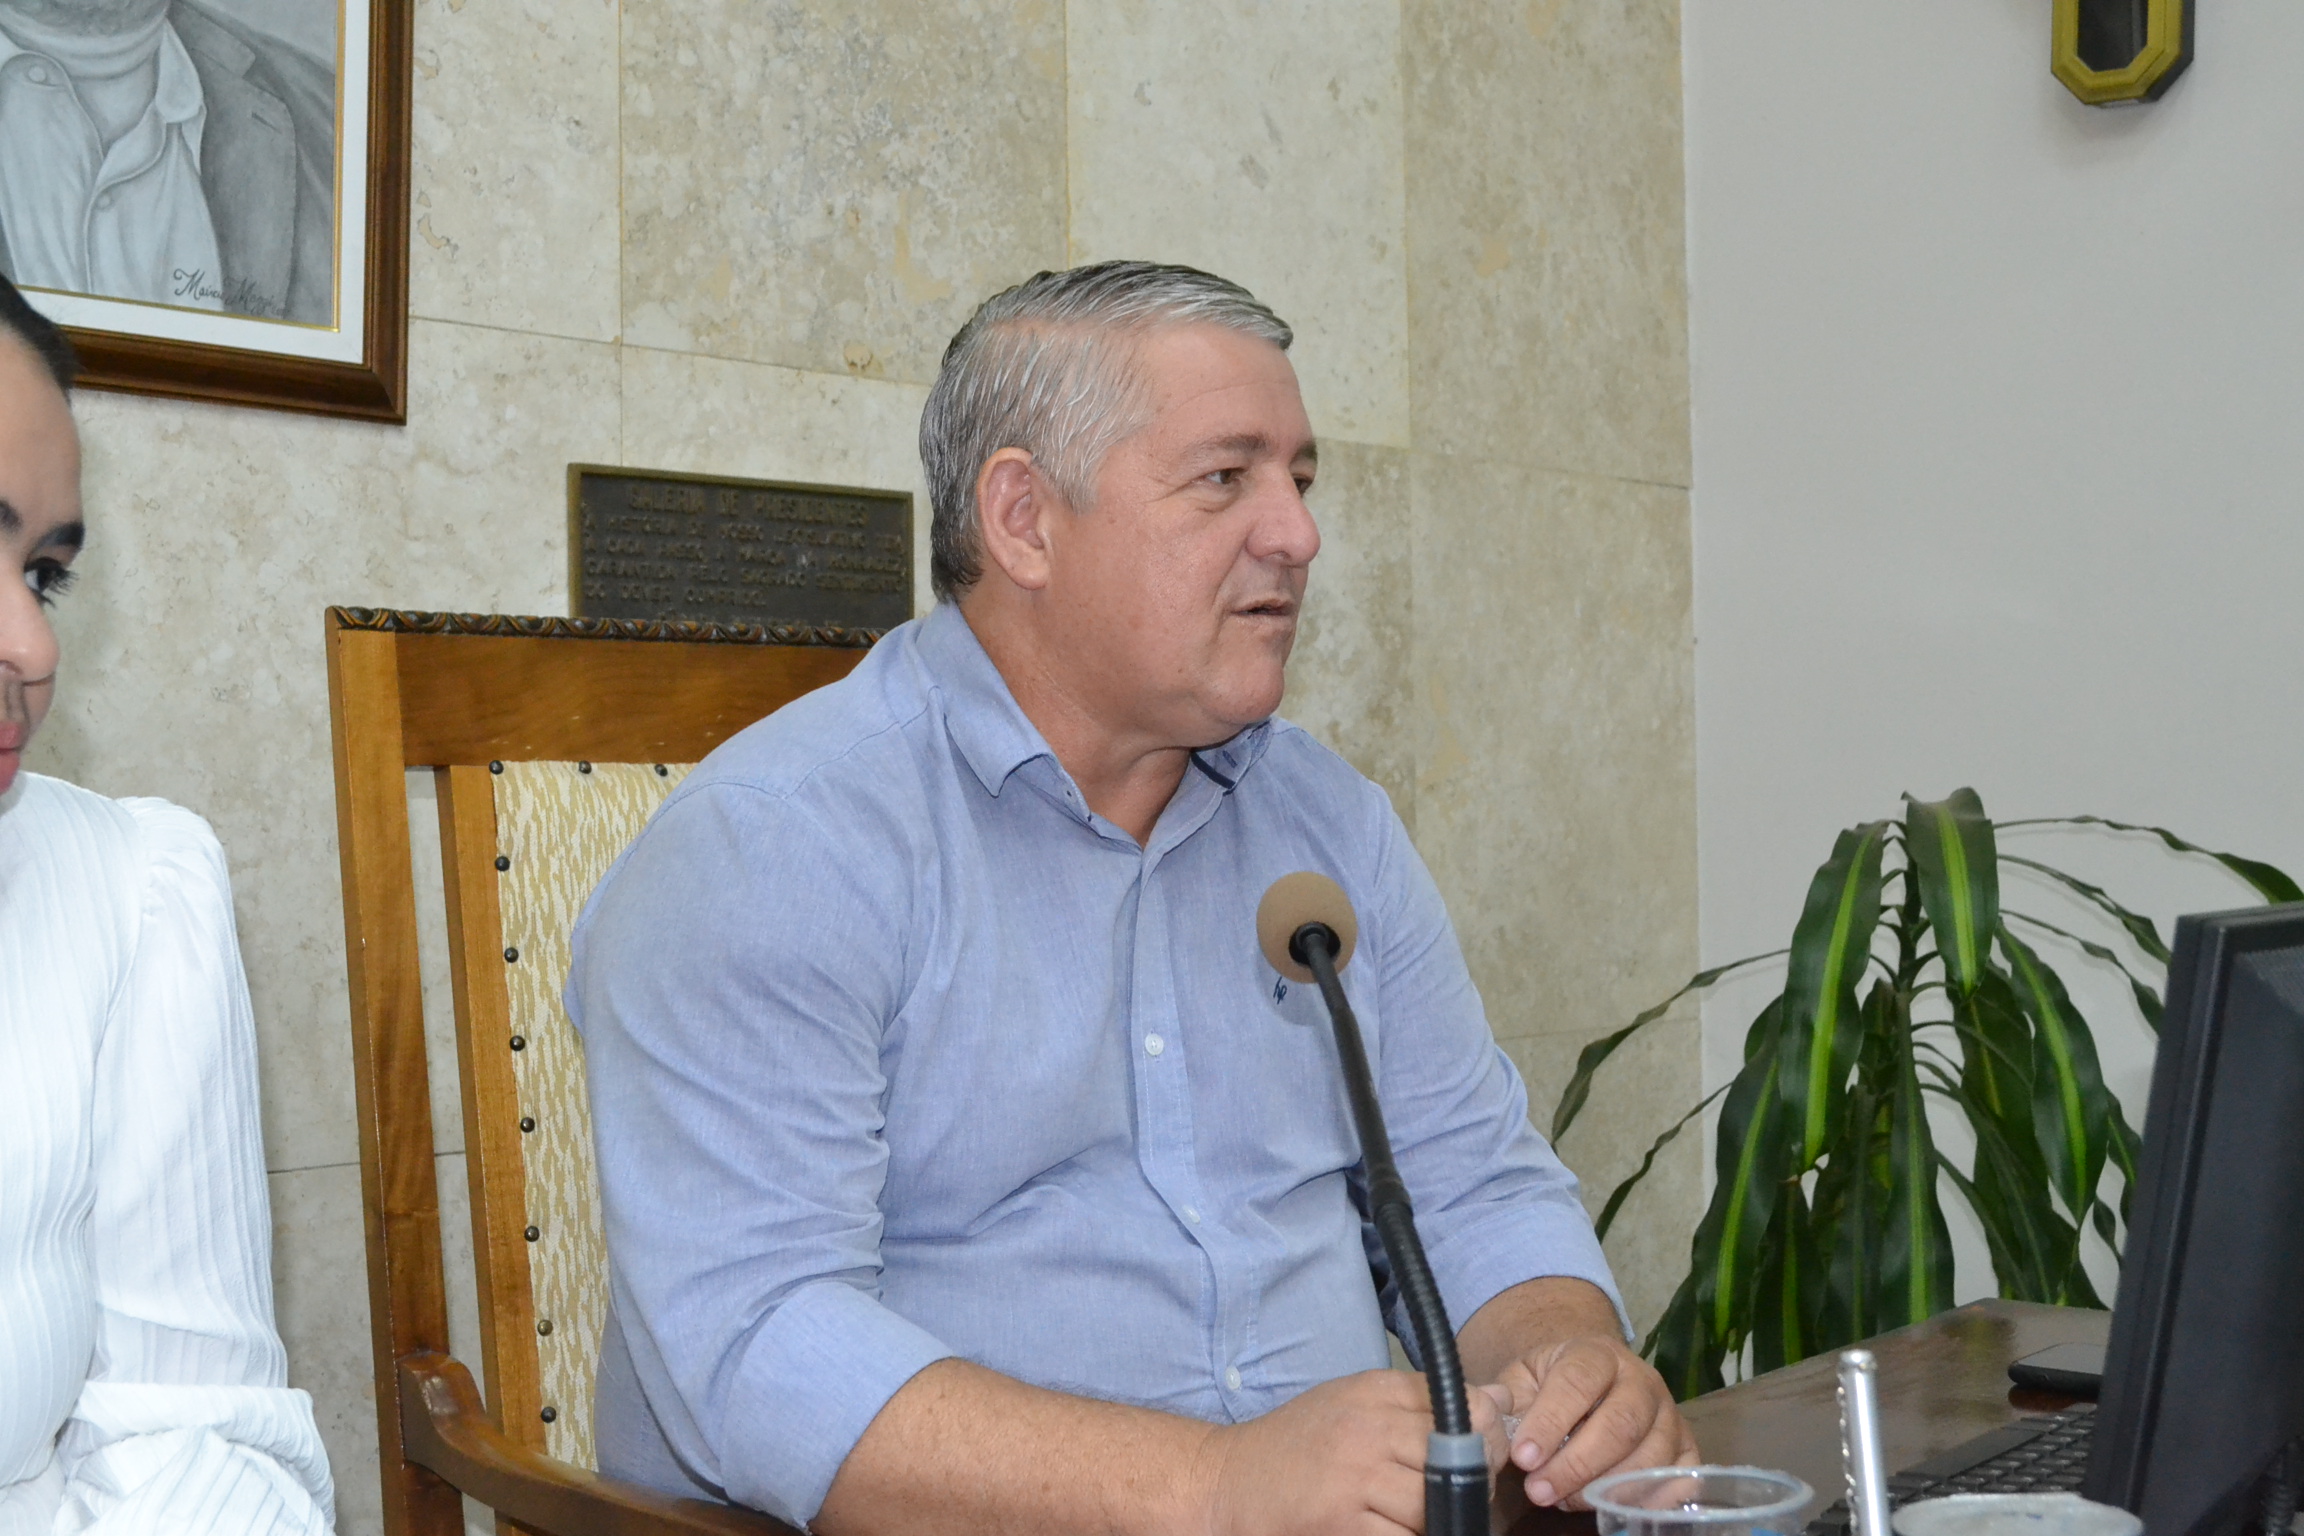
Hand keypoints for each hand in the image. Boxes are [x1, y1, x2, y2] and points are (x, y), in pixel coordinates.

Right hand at [1194, 1369, 1513, 1535]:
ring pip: (1436, 1506)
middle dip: (1475, 1484)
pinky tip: (1400, 1532)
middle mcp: (1366, 1430)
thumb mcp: (1352, 1402)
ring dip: (1445, 1521)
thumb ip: (1421, 1400)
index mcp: (1374, 1393)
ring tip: (1432, 1521)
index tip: (1487, 1455)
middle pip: (1458, 1458)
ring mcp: (1354, 1481)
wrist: (1225, 1484)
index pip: (1462, 1404)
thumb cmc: (1296, 1447)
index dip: (1489, 1434)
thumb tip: (1499, 1400)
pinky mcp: (1341, 1526)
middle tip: (1468, 1500)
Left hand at [1494, 1336, 1696, 1510]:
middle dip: (1576, 1464)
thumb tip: (1489, 1414)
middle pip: (1619, 1425)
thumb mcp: (1524, 1377)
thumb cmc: (1553, 1382)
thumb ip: (1507, 1396)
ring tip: (1563, 1501)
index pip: (1576, 1384)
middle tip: (1539, 1490)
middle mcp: (1641, 1380)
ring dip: (1604, 1488)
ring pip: (1649, 1457)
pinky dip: (1652, 1498)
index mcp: (1597, 1354)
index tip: (1523, 1458)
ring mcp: (1669, 1413)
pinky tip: (1616, 1507)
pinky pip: (1680, 1477)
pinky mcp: (1686, 1446)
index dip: (1549, 1423)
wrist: (1591, 1375)